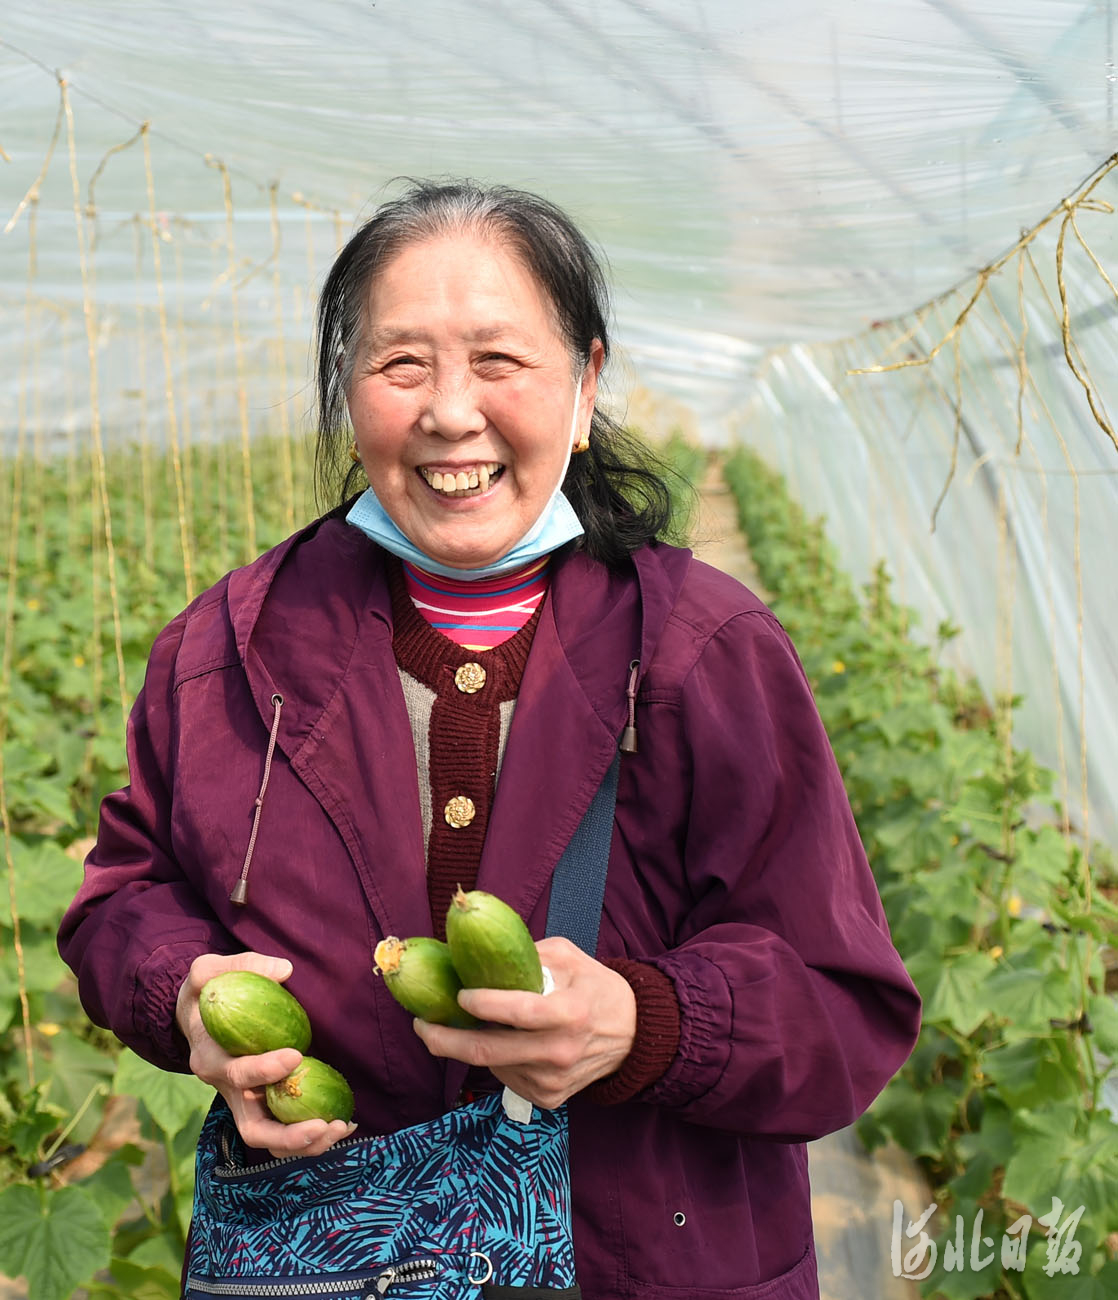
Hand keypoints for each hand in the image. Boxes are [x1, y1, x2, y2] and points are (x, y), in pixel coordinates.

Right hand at [176, 951, 355, 1157]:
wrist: (196, 1015)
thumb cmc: (207, 991)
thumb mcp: (208, 971)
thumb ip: (242, 965)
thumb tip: (284, 969)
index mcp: (210, 1059)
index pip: (235, 1074)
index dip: (263, 1070)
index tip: (295, 1056)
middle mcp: (226, 1090)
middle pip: (253, 1129)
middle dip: (288, 1134)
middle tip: (324, 1124)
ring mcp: (244, 1101)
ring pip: (270, 1139)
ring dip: (304, 1143)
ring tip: (339, 1129)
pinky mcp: (260, 1103)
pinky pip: (283, 1128)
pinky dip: (310, 1134)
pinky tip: (342, 1124)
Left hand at [413, 937, 636, 1108]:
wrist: (633, 1036)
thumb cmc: (596, 988)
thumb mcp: (569, 957)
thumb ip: (528, 955)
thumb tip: (481, 950)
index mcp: (570, 1012)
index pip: (518, 1011)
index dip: (483, 1004)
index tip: (459, 995)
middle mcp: (560, 1052)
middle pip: (488, 1051)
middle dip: (443, 1039)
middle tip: (420, 1024)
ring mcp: (553, 1080)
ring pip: (492, 1065)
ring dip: (470, 1046)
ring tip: (463, 1025)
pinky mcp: (549, 1098)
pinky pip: (506, 1078)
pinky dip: (495, 1059)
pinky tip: (503, 1042)